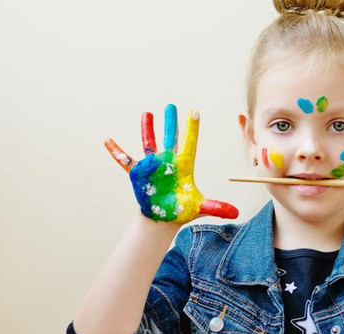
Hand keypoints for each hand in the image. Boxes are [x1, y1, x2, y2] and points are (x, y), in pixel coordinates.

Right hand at [104, 104, 238, 222]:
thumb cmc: (182, 210)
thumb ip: (216, 207)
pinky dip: (117, 152)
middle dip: (171, 122)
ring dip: (148, 129)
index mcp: (184, 166)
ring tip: (148, 114)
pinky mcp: (138, 174)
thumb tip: (236, 213)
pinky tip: (108, 141)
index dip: (191, 128)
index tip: (194, 111)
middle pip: (170, 138)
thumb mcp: (200, 208)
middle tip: (171, 105)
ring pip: (149, 143)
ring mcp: (152, 166)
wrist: (164, 218)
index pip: (189, 144)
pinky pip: (126, 161)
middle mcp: (168, 162)